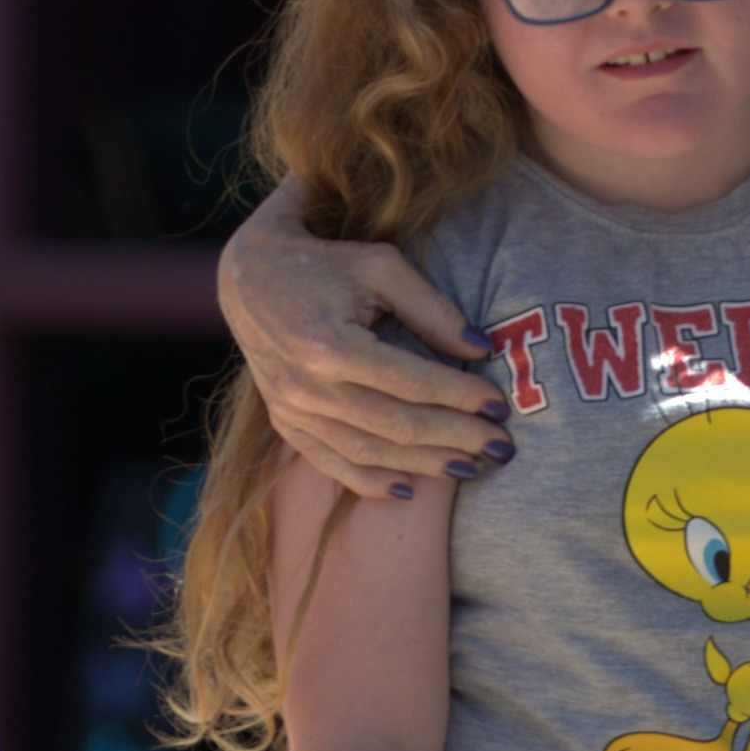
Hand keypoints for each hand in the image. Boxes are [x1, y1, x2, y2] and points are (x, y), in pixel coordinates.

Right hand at [215, 198, 513, 507]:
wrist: (247, 275)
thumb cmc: (323, 261)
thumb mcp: (380, 266)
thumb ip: (432, 309)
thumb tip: (482, 349)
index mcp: (330, 344)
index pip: (413, 383)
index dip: (461, 397)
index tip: (500, 406)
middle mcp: (306, 385)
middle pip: (397, 425)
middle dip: (456, 438)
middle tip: (502, 448)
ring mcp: (291, 408)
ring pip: (368, 452)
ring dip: (424, 465)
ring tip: (470, 469)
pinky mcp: (284, 420)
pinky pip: (329, 462)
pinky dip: (370, 482)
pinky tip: (409, 489)